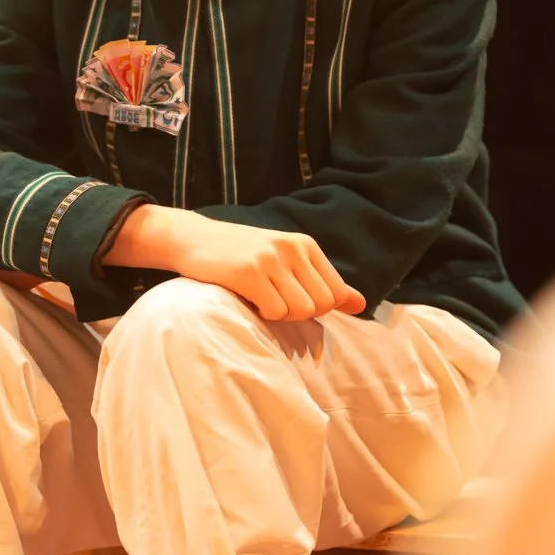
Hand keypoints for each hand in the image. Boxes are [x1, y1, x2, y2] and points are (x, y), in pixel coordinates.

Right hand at [107, 206, 365, 321]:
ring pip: (301, 311)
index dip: (316, 308)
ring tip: (262, 300)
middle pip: (321, 306)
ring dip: (281, 316)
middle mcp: (293, 248)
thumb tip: (361, 304)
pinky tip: (249, 300)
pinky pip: (275, 311)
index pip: (335, 294)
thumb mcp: (287, 261)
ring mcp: (271, 259)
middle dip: (299, 314)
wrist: (193, 239)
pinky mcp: (249, 272)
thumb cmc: (242, 255)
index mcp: (306, 245)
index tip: (290, 299)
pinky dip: (264, 315)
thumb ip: (324, 282)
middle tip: (273, 301)